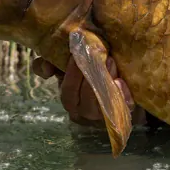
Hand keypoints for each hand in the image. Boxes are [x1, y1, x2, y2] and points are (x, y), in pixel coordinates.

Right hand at [32, 55, 146, 126]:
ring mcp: (105, 116)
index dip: (71, 75)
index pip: (67, 93)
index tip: (76, 54)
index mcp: (72, 100)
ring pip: (102, 103)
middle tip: (97, 53)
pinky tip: (121, 82)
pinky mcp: (124, 115)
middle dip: (90, 75)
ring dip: (105, 81)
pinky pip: (123, 108)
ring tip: (111, 61)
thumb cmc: (93, 73)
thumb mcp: (73, 67)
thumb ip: (53, 63)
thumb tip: (44, 68)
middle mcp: (86, 112)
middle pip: (85, 100)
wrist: (124, 83)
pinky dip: (123, 95)